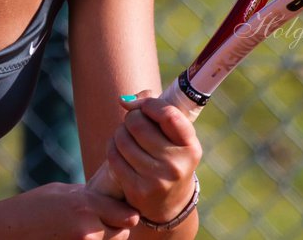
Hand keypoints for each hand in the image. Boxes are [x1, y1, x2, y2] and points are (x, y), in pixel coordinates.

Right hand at [0, 182, 139, 239]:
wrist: (6, 231)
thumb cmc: (32, 207)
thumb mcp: (62, 191)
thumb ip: (89, 195)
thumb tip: (110, 197)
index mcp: (85, 205)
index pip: (128, 215)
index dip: (126, 212)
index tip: (122, 209)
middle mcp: (88, 229)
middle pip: (123, 233)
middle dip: (117, 226)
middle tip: (105, 220)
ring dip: (106, 238)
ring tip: (86, 228)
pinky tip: (77, 235)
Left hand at [103, 91, 201, 224]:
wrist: (168, 202)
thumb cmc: (169, 155)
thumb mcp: (173, 135)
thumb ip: (155, 108)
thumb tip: (125, 101)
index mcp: (190, 146)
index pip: (168, 114)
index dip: (149, 104)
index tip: (144, 106)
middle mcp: (176, 164)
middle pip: (138, 123)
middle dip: (131, 117)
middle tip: (134, 123)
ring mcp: (156, 179)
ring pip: (122, 138)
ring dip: (120, 132)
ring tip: (128, 136)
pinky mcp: (137, 189)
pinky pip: (113, 156)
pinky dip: (113, 146)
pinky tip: (120, 149)